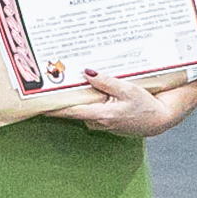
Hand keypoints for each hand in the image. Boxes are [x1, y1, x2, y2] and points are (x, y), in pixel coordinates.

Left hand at [46, 69, 179, 138]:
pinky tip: (93, 91)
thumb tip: (87, 73)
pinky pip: (91, 111)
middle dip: (63, 97)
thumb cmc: (147, 106)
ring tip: (73, 82)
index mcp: (101, 114)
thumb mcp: (127, 89)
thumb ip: (105, 82)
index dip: (51, 107)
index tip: (36, 103)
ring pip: (82, 109)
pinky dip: (89, 102)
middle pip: (73, 109)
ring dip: (79, 99)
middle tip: (51, 84)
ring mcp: (101, 124)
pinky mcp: (105, 123)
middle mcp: (97, 122)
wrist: (161, 120)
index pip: (69, 111)